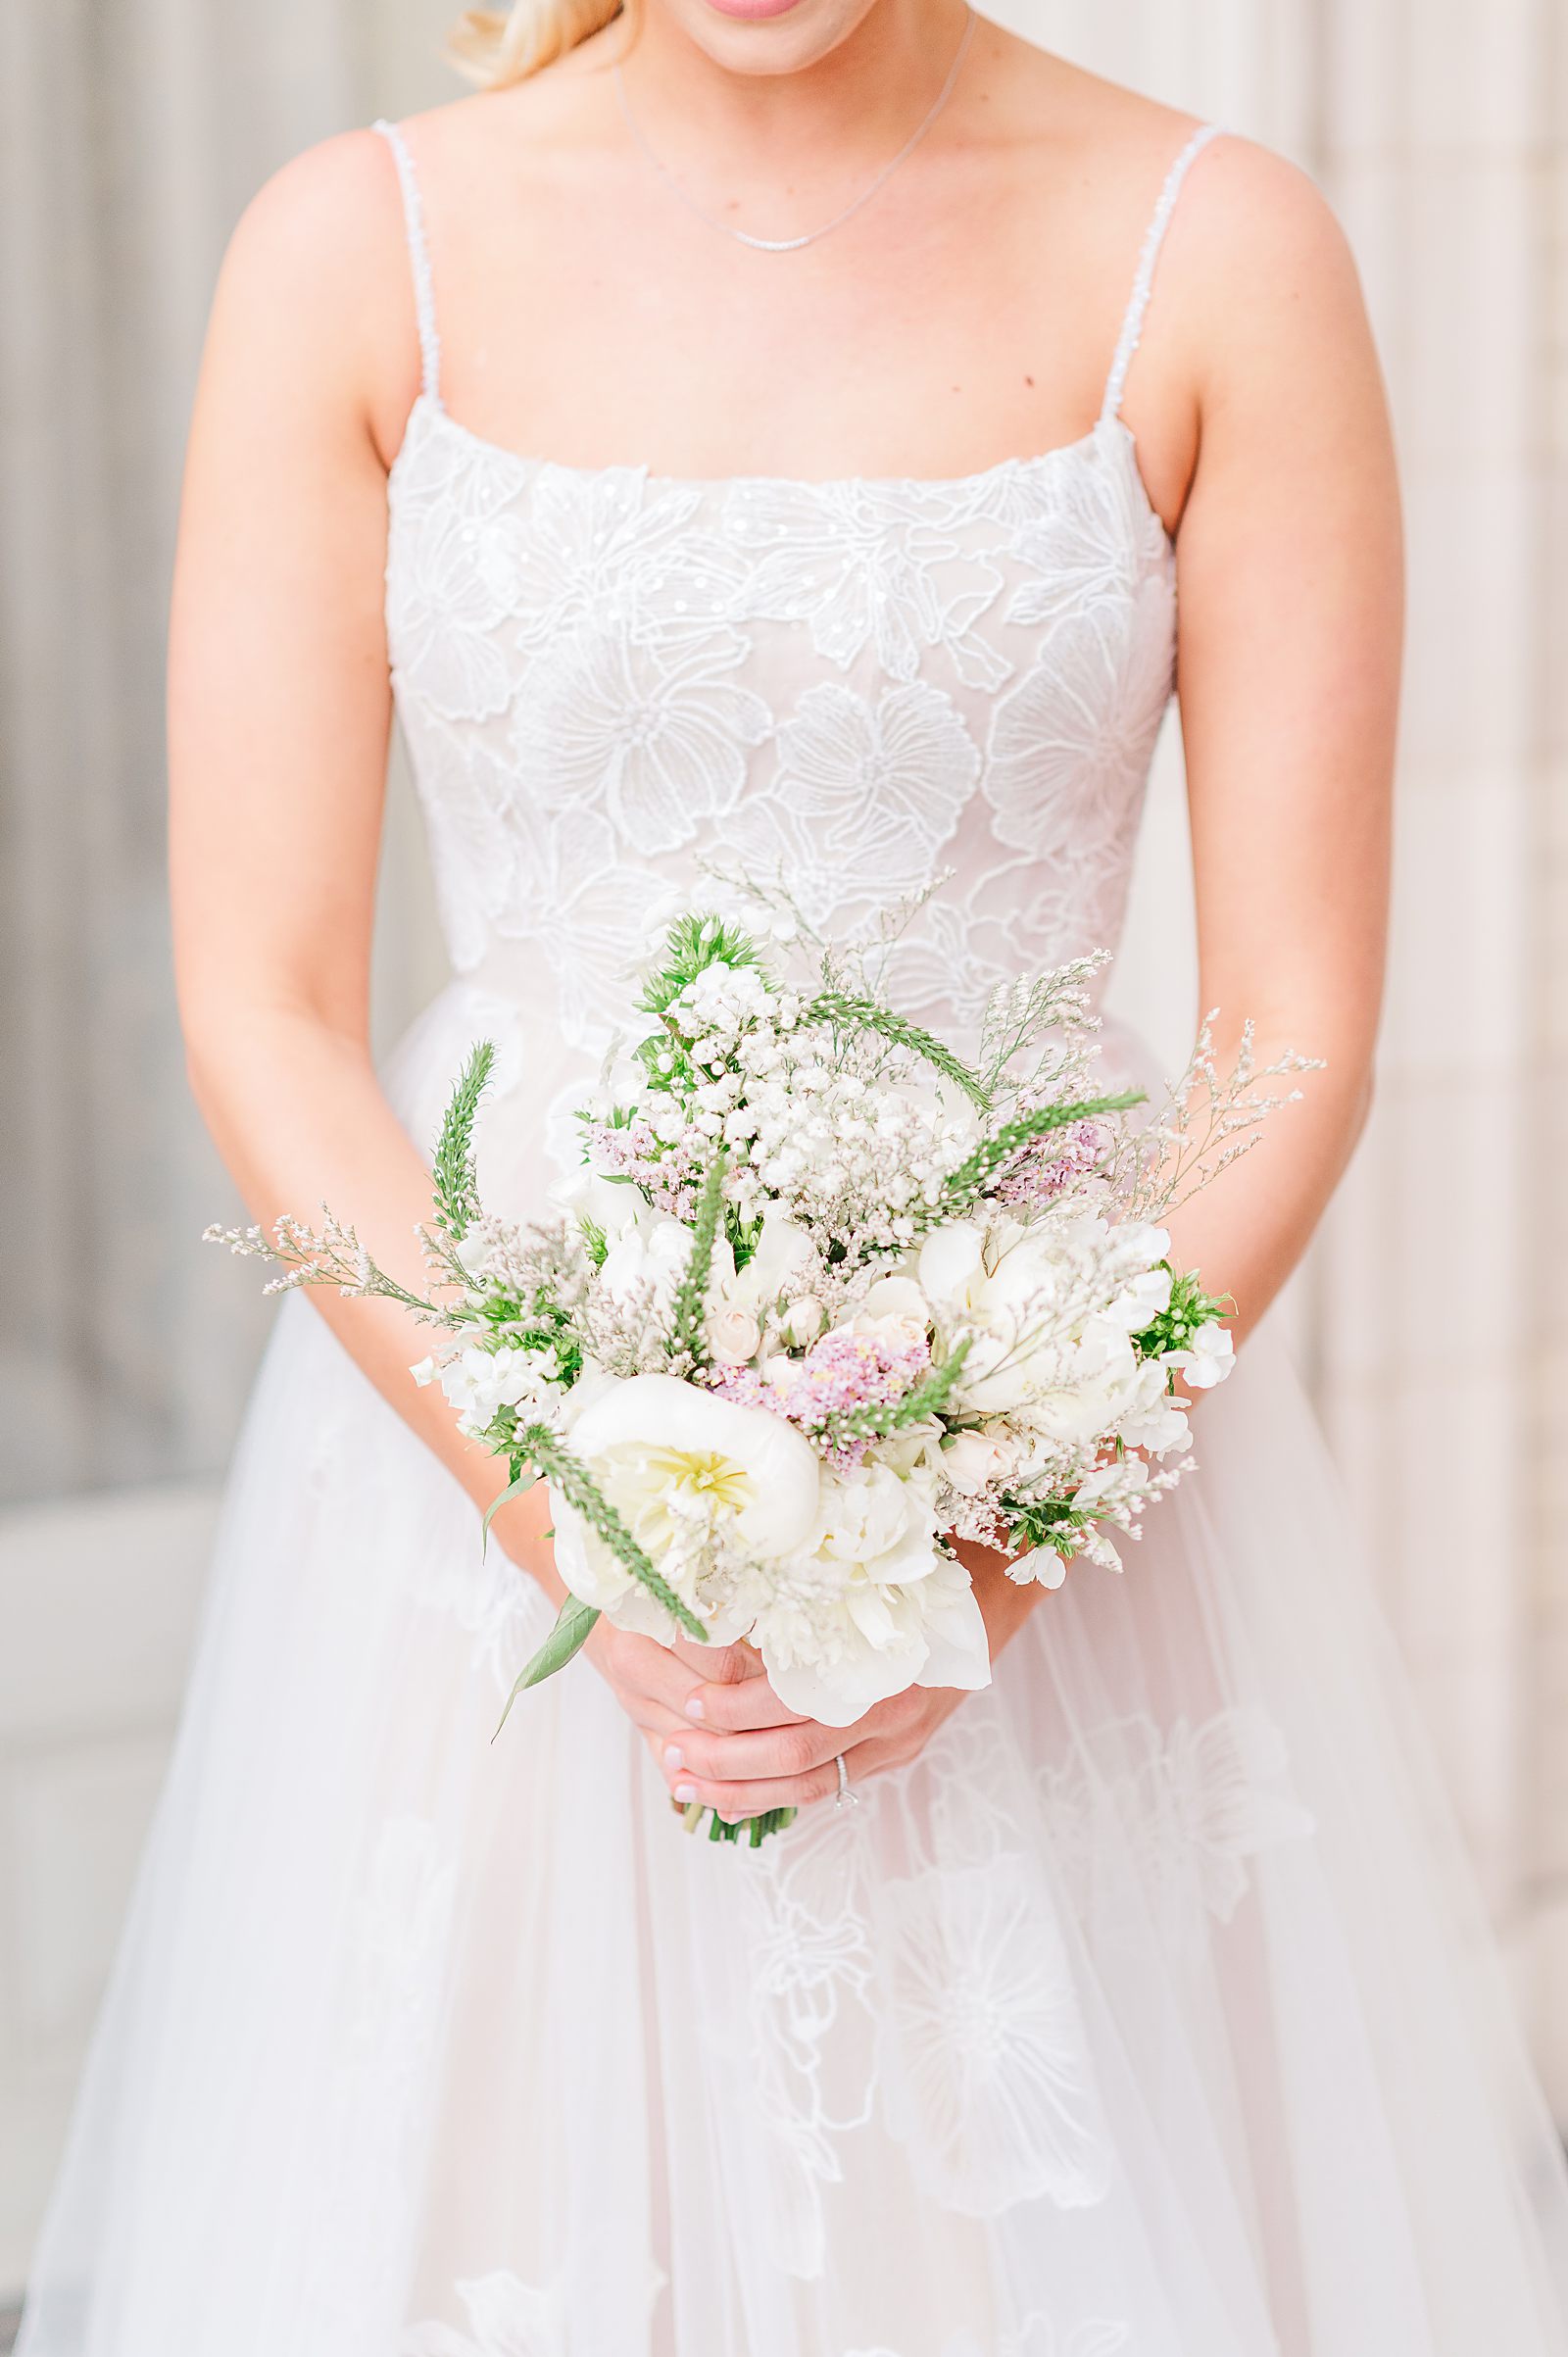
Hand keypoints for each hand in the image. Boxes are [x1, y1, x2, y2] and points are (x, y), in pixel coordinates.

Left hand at [657, 1544, 1047, 1821]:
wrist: (991, 1592)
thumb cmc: (916, 1567)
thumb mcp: (861, 1571)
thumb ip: (804, 1596)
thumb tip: (716, 1607)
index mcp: (879, 1657)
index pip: (793, 1703)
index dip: (735, 1708)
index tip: (687, 1702)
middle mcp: (891, 1707)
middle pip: (795, 1752)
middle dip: (726, 1760)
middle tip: (673, 1754)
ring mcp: (898, 1738)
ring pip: (810, 1784)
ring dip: (742, 1789)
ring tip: (686, 1784)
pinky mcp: (899, 1753)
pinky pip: (831, 1786)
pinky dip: (778, 1794)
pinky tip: (733, 1796)